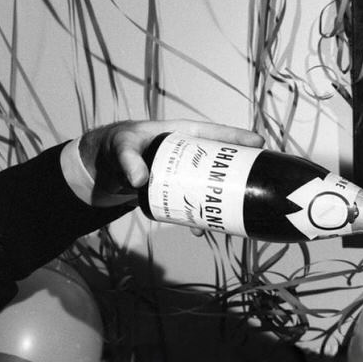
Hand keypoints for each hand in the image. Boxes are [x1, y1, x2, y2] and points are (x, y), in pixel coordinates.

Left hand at [78, 119, 258, 198]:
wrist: (102, 167)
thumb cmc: (116, 146)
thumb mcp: (122, 148)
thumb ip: (128, 160)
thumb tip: (138, 180)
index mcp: (181, 134)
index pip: (215, 133)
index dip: (237, 137)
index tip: (259, 143)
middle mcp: (187, 153)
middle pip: (219, 162)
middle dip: (238, 171)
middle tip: (255, 182)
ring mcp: (183, 173)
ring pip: (209, 184)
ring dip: (220, 199)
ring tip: (233, 212)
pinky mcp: (175, 190)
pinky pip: (193, 200)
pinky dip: (197, 214)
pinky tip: (200, 228)